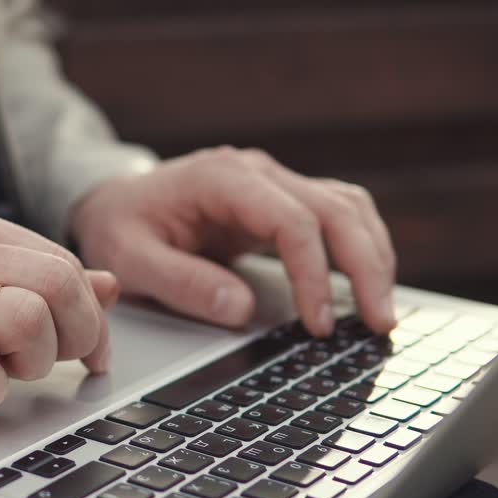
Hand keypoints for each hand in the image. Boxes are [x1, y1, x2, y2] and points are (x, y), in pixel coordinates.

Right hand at [0, 195, 118, 412]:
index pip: (58, 257)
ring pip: (26, 319)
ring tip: (5, 374)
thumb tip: (108, 284)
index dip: (91, 311)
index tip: (92, 350)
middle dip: (78, 337)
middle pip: (57, 283)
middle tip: (62, 367)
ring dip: (34, 363)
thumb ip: (24, 273)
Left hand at [70, 147, 396, 336]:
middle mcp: (257, 173)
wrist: (115, 201)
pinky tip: (368, 288)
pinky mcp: (283, 203)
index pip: (291, 220)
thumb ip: (181, 282)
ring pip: (349, 209)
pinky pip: (339, 218)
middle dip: (366, 268)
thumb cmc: (120, 227)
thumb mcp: (130, 258)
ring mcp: (274, 184)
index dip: (313, 273)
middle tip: (379, 324)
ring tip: (381, 314)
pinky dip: (361, 251)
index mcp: (221, 178)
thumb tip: (240, 310)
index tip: (318, 323)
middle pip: (336, 209)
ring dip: (374, 259)